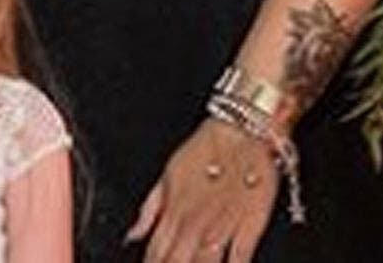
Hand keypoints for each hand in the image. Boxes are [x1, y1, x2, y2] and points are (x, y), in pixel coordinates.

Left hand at [126, 120, 278, 261]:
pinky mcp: (250, 228)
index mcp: (173, 213)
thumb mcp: (167, 176)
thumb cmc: (204, 150)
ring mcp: (223, 229)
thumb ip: (149, 210)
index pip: (155, 254)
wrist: (241, 132)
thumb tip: (132, 234)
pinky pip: (239, 259)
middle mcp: (195, 225)